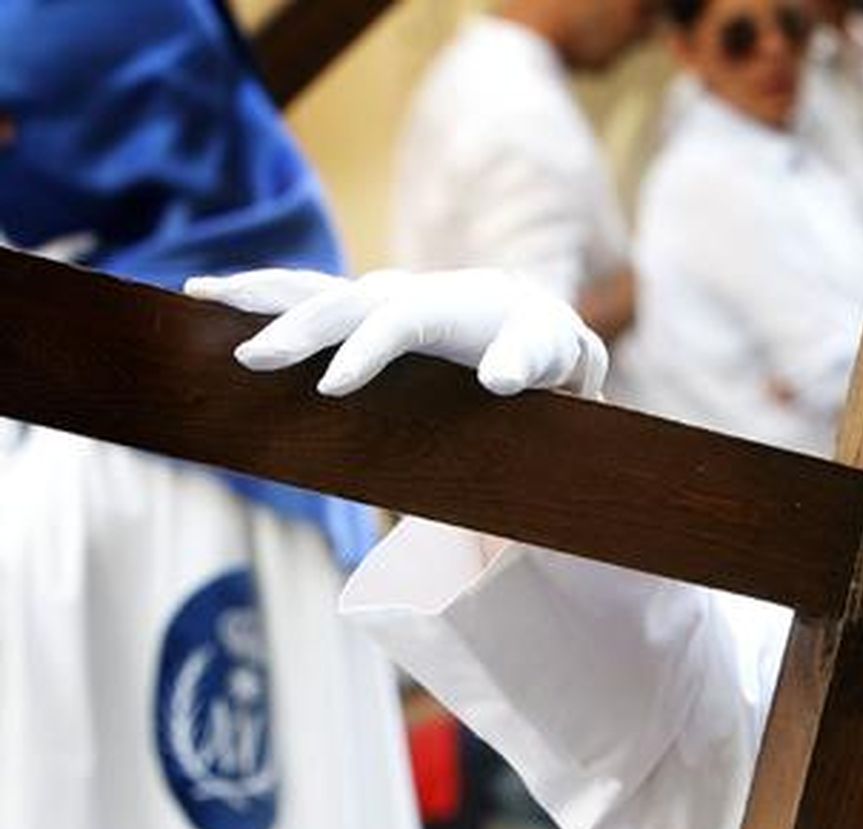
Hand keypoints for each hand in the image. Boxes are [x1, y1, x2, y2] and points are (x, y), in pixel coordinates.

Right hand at [184, 268, 607, 397]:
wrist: (528, 315)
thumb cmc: (541, 343)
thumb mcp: (547, 354)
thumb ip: (528, 363)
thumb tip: (500, 378)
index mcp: (445, 307)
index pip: (398, 326)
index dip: (366, 354)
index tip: (332, 387)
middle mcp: (403, 294)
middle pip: (341, 304)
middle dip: (296, 330)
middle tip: (250, 359)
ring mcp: (377, 299)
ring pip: (311, 291)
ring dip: (257, 294)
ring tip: (198, 296)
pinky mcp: (361, 311)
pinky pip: (305, 300)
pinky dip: (261, 298)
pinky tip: (209, 303)